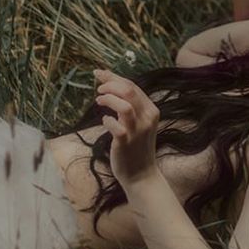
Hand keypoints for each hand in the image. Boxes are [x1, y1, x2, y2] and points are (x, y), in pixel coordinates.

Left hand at [93, 69, 160, 189]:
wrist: (141, 175)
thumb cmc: (136, 147)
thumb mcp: (139, 123)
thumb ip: (130, 107)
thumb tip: (112, 89)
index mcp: (151, 110)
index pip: (133, 86)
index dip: (114, 77)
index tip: (99, 74)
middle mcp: (147, 118)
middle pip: (129, 90)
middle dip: (110, 83)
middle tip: (98, 86)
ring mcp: (138, 130)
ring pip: (125, 105)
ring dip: (109, 98)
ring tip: (99, 100)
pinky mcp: (126, 142)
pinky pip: (116, 126)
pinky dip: (107, 120)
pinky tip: (104, 121)